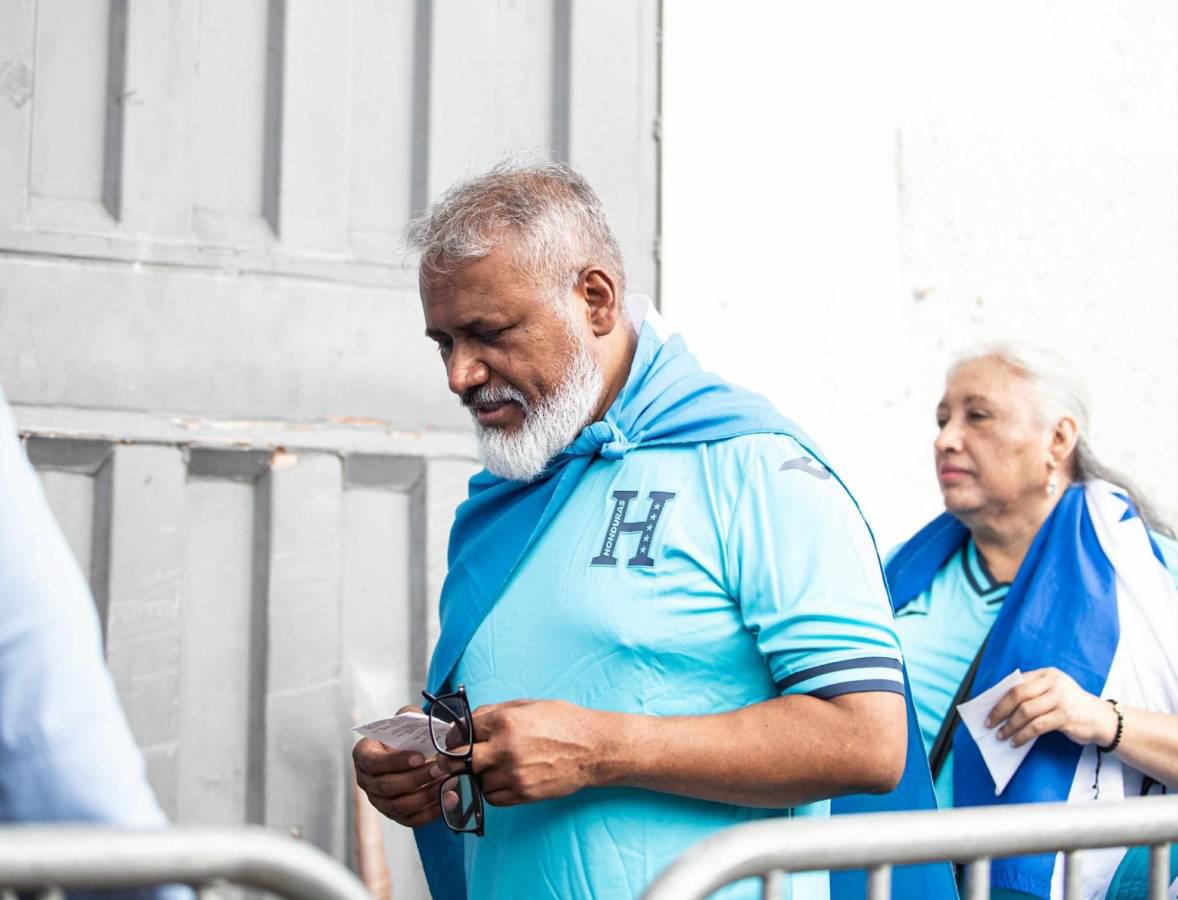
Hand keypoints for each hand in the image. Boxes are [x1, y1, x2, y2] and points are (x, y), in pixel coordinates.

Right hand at [353, 706, 446, 827]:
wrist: (410, 750)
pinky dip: (431, 813)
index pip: (374, 762)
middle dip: (417, 779)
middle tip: (441, 768)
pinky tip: (450, 799)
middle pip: (387, 787)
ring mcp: (378, 800)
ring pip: (399, 806)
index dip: (396, 762)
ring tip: (449, 783)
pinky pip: (410, 819)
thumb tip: (427, 724)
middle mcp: (365, 780)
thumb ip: (412, 717)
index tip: (420, 757)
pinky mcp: (393, 814)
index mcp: (364, 754)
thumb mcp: (406, 719)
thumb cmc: (406, 734)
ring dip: (426, 796)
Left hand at [440, 699, 610, 806]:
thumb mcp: (528, 705)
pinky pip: (492, 797)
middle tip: (457, 760)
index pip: (460, 732)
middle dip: (456, 760)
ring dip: (481, 775)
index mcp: (504, 721)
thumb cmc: (564, 722)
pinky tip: (505, 778)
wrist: (593, 748)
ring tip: (496, 766)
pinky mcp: (523, 793)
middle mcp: (505, 748)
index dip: (455, 736)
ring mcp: (514, 773)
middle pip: (460, 760)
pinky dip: (493, 790)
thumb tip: (468, 721)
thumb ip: (495, 712)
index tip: (454, 741)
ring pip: (477, 780)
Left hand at [986, 667, 1117, 747]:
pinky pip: (1037, 726)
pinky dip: (1023, 735)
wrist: (1102, 719)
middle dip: (1000, 710)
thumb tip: (1000, 705)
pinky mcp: (1065, 717)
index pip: (1017, 683)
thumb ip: (1032, 693)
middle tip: (989, 723)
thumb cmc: (1070, 706)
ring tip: (1001, 735)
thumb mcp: (1053, 692)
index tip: (987, 709)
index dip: (999, 696)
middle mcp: (1053, 683)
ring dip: (1010, 726)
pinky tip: (1016, 742)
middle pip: (1018, 695)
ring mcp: (1060, 699)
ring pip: (1025, 712)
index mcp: (1047, 674)